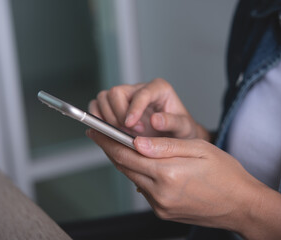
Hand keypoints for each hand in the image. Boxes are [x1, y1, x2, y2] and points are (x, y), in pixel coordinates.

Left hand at [86, 128, 267, 235]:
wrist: (241, 205)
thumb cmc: (225, 174)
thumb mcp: (198, 150)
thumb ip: (164, 146)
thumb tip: (136, 141)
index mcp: (168, 174)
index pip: (126, 154)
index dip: (107, 140)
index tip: (94, 129)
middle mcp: (160, 193)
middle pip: (124, 166)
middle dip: (109, 148)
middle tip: (98, 134)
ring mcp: (160, 206)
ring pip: (131, 177)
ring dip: (123, 161)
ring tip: (118, 145)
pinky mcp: (163, 212)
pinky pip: (143, 189)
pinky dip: (137, 173)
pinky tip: (140, 163)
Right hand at [89, 78, 209, 140]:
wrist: (175, 138)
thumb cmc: (180, 131)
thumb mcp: (184, 127)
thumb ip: (173, 122)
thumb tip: (156, 120)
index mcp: (158, 89)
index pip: (141, 93)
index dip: (133, 109)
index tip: (131, 125)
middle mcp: (139, 90)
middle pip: (116, 92)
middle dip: (119, 115)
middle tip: (131, 133)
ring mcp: (124, 98)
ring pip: (103, 98)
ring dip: (108, 119)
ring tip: (123, 133)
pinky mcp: (113, 107)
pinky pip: (96, 107)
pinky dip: (98, 120)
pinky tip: (110, 132)